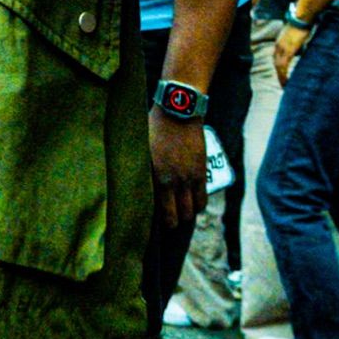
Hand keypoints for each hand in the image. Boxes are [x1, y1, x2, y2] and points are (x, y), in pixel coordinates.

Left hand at [149, 109, 207, 227]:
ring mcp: (191, 177)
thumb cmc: (154, 128)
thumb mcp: (142, 149)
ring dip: (188, 213)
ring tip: (183, 212)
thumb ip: (143, 170)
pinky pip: (203, 197)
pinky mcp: (202, 171)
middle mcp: (177, 181)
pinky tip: (194, 204)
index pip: (164, 211)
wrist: (178, 112)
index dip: (165, 222)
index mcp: (159, 177)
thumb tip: (135, 184)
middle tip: (172, 221)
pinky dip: (199, 204)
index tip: (161, 226)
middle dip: (177, 221)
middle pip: (181, 214)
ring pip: (194, 208)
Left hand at [273, 21, 311, 84]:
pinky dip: (284, 74)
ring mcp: (282, 48)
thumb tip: (299, 52)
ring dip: (281, 77)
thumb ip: (295, 46)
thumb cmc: (300, 26)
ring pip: (278, 67)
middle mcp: (277, 47)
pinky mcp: (288, 50)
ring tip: (285, 86)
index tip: (282, 77)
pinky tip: (287, 80)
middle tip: (283, 85)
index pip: (276, 59)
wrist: (300, 18)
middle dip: (279, 75)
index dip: (279, 69)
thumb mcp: (295, 38)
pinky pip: (284, 65)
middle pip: (276, 64)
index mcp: (278, 44)